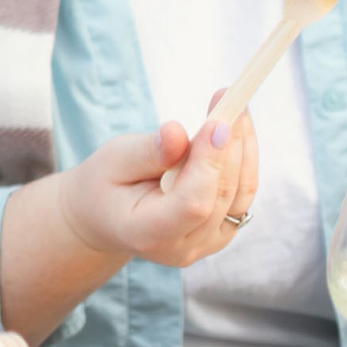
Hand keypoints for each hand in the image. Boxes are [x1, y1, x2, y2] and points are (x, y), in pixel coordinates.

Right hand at [57, 98, 261, 268]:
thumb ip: (147, 151)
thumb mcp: (112, 161)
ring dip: (243, 147)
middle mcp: (184, 247)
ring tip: (236, 106)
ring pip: (239, 193)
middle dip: (229, 144)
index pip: (192, 205)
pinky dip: (243, 159)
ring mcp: (207, 244)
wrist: (104, 217)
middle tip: (230, 100)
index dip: (208, 164)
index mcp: (149, 233)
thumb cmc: (103, 185)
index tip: (216, 123)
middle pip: (221, 195)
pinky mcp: (221, 231)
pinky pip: (241, 194)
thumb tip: (177, 132)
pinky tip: (236, 129)